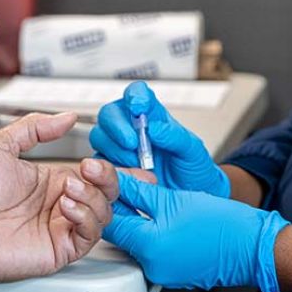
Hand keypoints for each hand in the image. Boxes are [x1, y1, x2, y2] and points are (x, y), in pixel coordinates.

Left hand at [0, 112, 118, 290]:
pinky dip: (86, 219)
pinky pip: (89, 237)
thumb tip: (65, 117)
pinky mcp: (59, 249)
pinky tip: (66, 207)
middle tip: (90, 169)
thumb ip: (35, 127)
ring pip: (103, 214)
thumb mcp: (1, 144)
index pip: (94, 174)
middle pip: (107, 193)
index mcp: (52, 181)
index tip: (98, 159)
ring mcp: (60, 227)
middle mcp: (60, 204)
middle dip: (108, 178)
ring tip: (68, 190)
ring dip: (93, 198)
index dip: (105, 167)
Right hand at [90, 81, 229, 197]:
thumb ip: (175, 136)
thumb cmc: (191, 169)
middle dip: (117, 126)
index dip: (134, 96)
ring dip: (114, 148)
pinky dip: (109, 168)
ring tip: (136, 165)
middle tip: (132, 143)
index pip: (136, 93)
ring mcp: (119, 148)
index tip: (138, 107)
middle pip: (110, 113)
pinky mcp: (111, 168)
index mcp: (152, 115)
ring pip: (99, 136)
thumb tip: (153, 128)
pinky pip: (99, 163)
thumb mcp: (192, 151)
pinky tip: (128, 176)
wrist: (189, 197)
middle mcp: (131, 128)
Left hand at [103, 172, 288, 291]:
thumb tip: (114, 178)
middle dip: (119, 206)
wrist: (253, 247)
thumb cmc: (223, 223)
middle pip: (122, 233)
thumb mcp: (175, 198)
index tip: (102, 179)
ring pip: (136, 240)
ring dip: (135, 217)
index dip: (104, 196)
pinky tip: (159, 214)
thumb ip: (139, 190)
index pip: (111, 222)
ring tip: (142, 194)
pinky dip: (151, 230)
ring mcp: (163, 271)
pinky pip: (152, 249)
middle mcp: (152, 265)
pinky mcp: (173, 271)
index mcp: (150, 247)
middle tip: (122, 182)